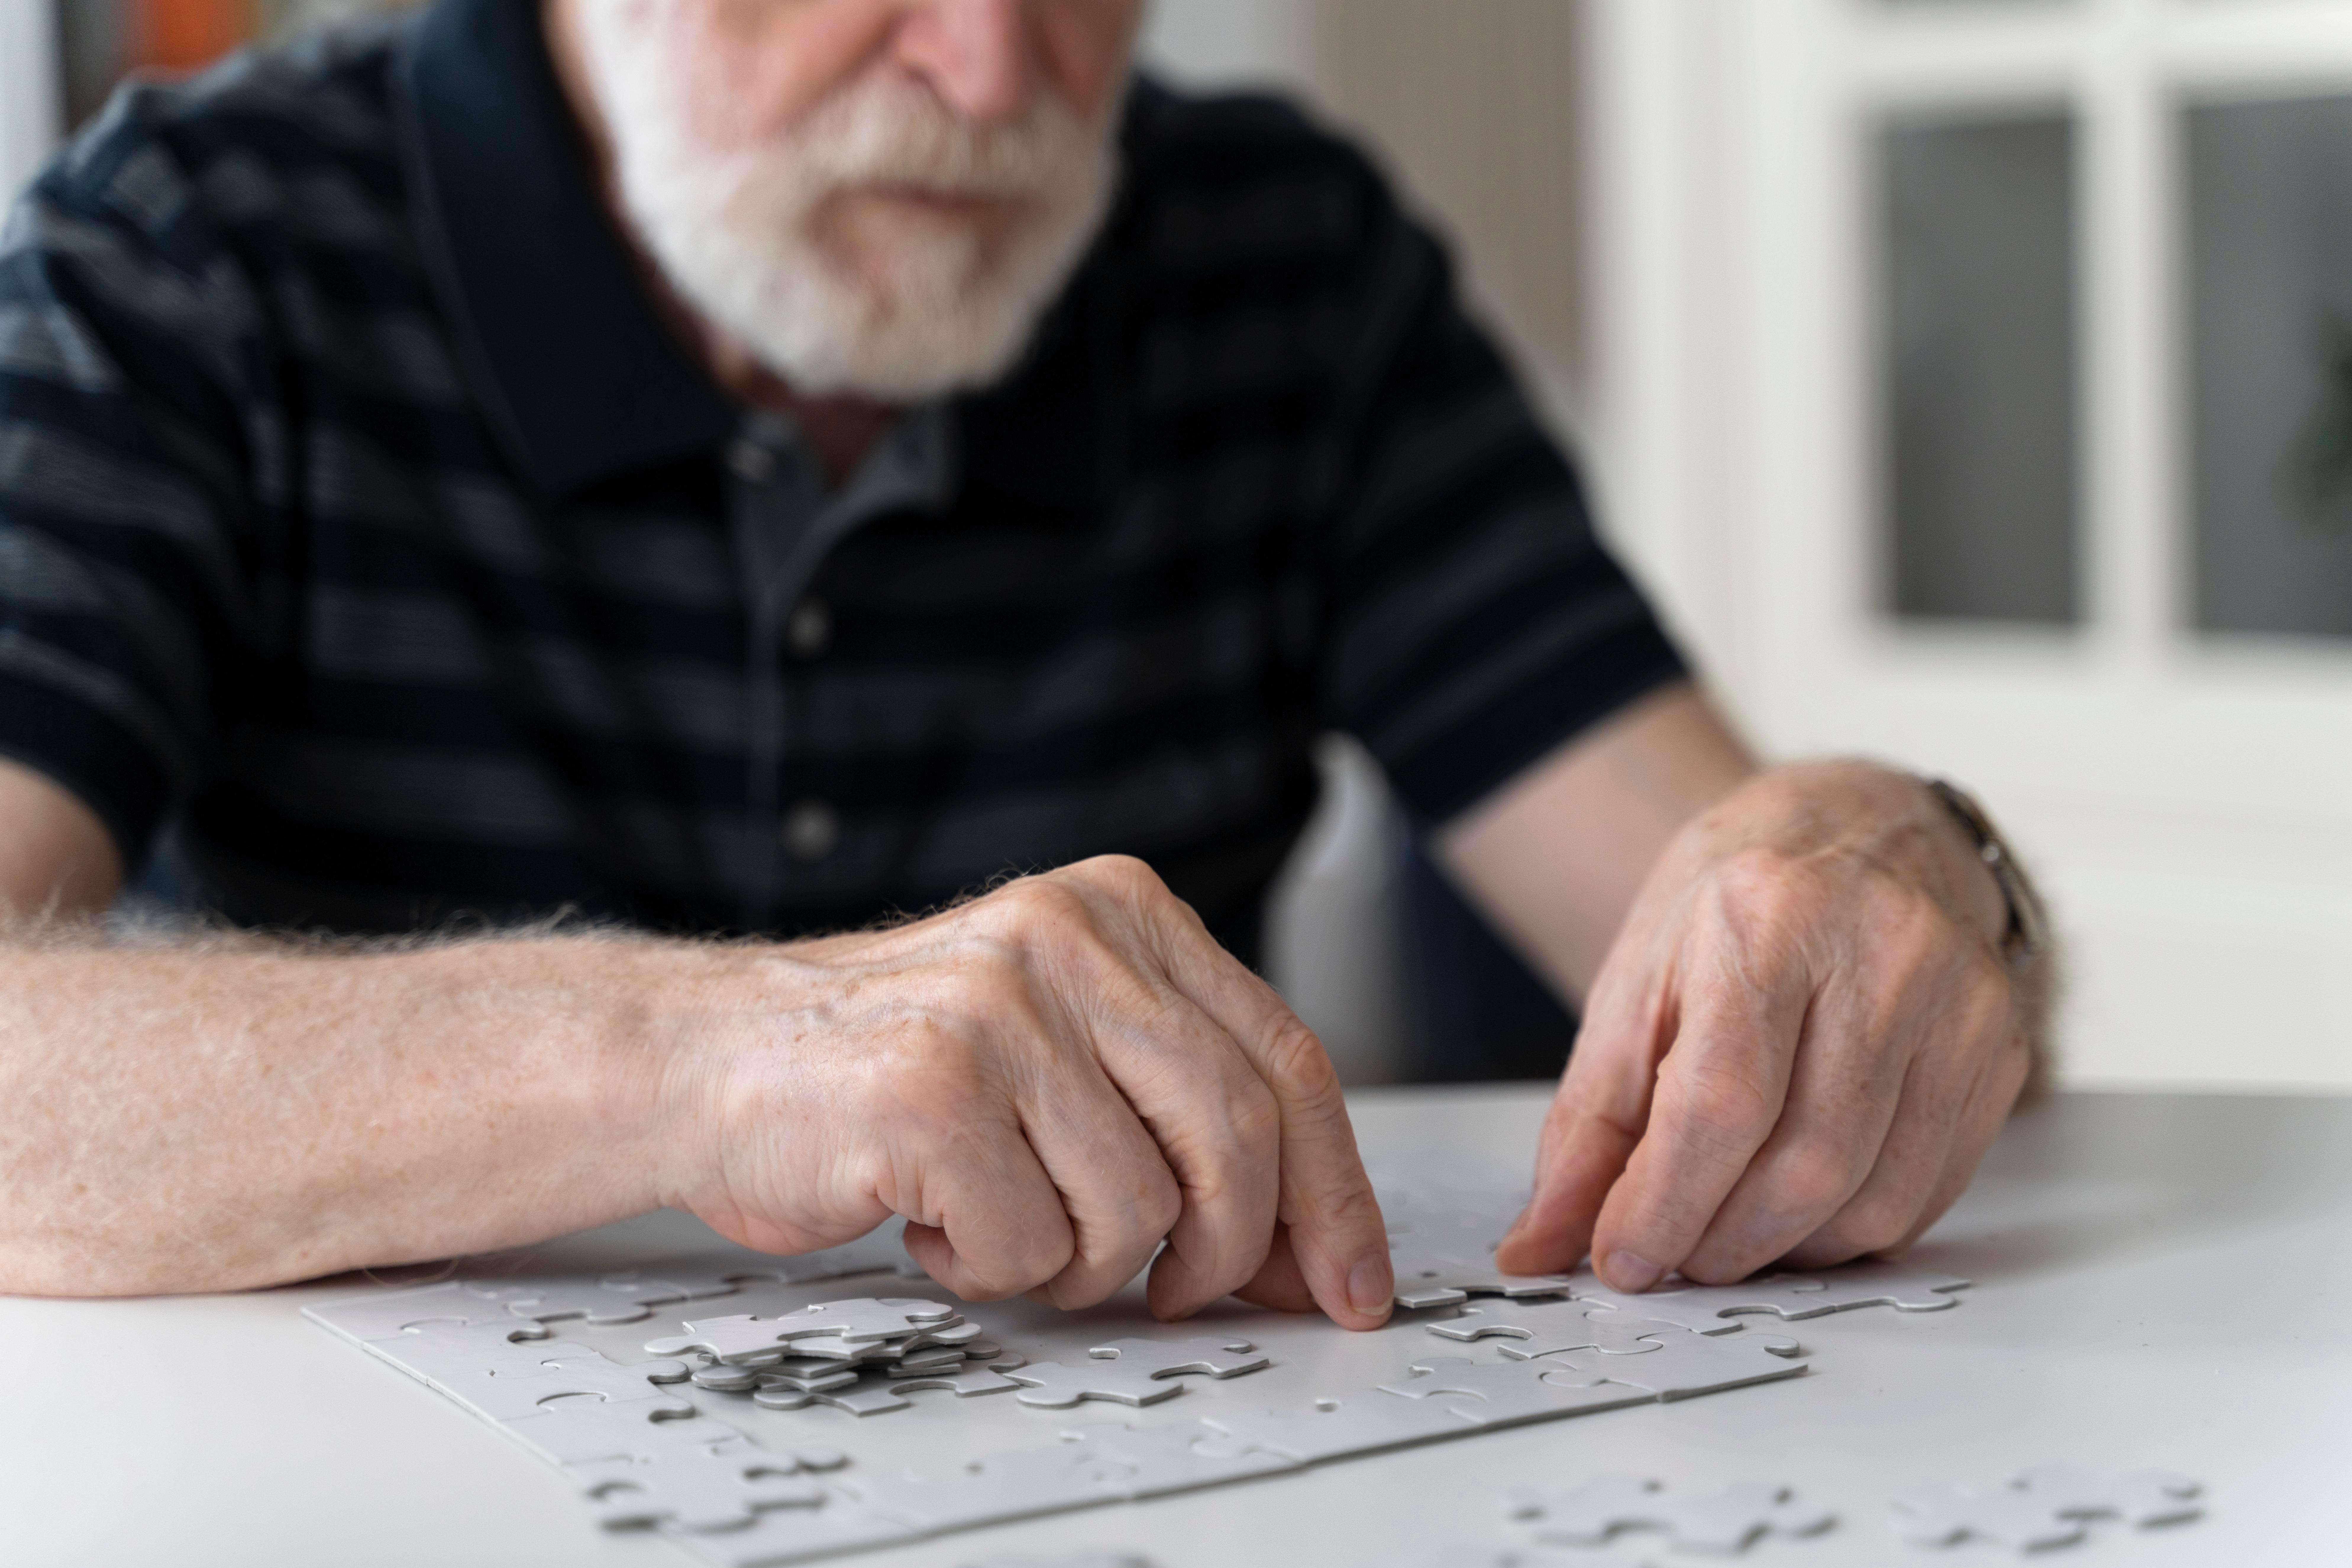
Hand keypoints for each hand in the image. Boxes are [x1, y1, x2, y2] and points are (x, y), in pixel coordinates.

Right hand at [667, 855, 1393, 1327]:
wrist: (714, 1058)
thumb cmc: (893, 1067)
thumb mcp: (1065, 1041)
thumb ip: (1182, 1108)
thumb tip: (1311, 1245)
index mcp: (1121, 911)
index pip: (1287, 1059)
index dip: (1334, 1188)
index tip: (1351, 1278)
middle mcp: (1068, 939)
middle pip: (1237, 1136)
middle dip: (1230, 1252)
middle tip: (1182, 1295)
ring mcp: (998, 1010)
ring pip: (1140, 1207)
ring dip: (1082, 1263)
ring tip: (1010, 1226)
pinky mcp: (932, 1091)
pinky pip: (1032, 1244)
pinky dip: (993, 1267)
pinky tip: (939, 1222)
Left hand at [1493, 762, 2033, 1291]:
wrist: (1860, 830)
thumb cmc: (1743, 900)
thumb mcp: (1635, 985)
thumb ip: (1587, 1124)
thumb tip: (1541, 1240)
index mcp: (1772, 918)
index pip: (1723, 1105)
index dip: (1665, 1205)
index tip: (1621, 1258)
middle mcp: (1884, 952)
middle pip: (1806, 1163)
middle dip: (1722, 1241)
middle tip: (1671, 1256)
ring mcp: (1959, 1004)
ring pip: (1872, 1197)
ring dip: (1785, 1250)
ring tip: (1726, 1237)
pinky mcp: (1998, 1051)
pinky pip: (1924, 1193)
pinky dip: (1848, 1231)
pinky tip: (1798, 1214)